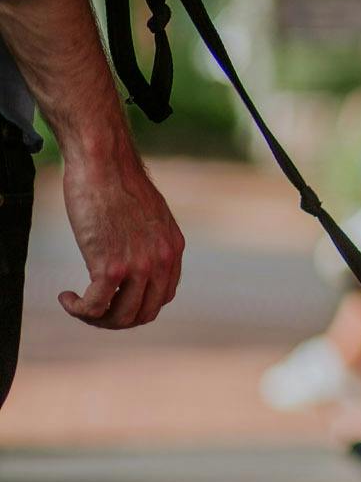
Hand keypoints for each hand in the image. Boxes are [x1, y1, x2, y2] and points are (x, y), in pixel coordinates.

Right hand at [59, 145, 184, 327]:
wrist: (104, 163)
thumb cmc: (117, 182)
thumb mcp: (148, 216)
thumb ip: (147, 240)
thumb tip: (132, 255)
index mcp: (173, 249)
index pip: (163, 296)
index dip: (137, 304)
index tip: (114, 297)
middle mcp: (161, 261)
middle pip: (144, 313)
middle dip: (117, 318)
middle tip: (92, 307)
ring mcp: (138, 266)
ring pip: (121, 317)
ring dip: (97, 318)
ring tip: (78, 304)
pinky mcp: (110, 266)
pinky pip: (95, 307)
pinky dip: (79, 310)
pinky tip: (67, 297)